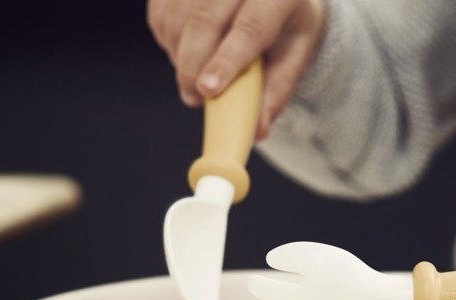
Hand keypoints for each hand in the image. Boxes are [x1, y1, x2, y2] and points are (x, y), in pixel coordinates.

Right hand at [147, 0, 325, 139]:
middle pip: (205, 19)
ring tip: (195, 76)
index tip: (208, 90)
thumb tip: (257, 131)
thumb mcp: (294, 56)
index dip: (226, 61)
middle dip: (193, 66)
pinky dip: (168, 39)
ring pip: (177, 16)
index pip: (249, 28)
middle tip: (194, 98)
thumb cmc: (285, 23)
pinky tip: (186, 50)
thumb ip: (275, 93)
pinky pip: (160, 12)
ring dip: (178, 56)